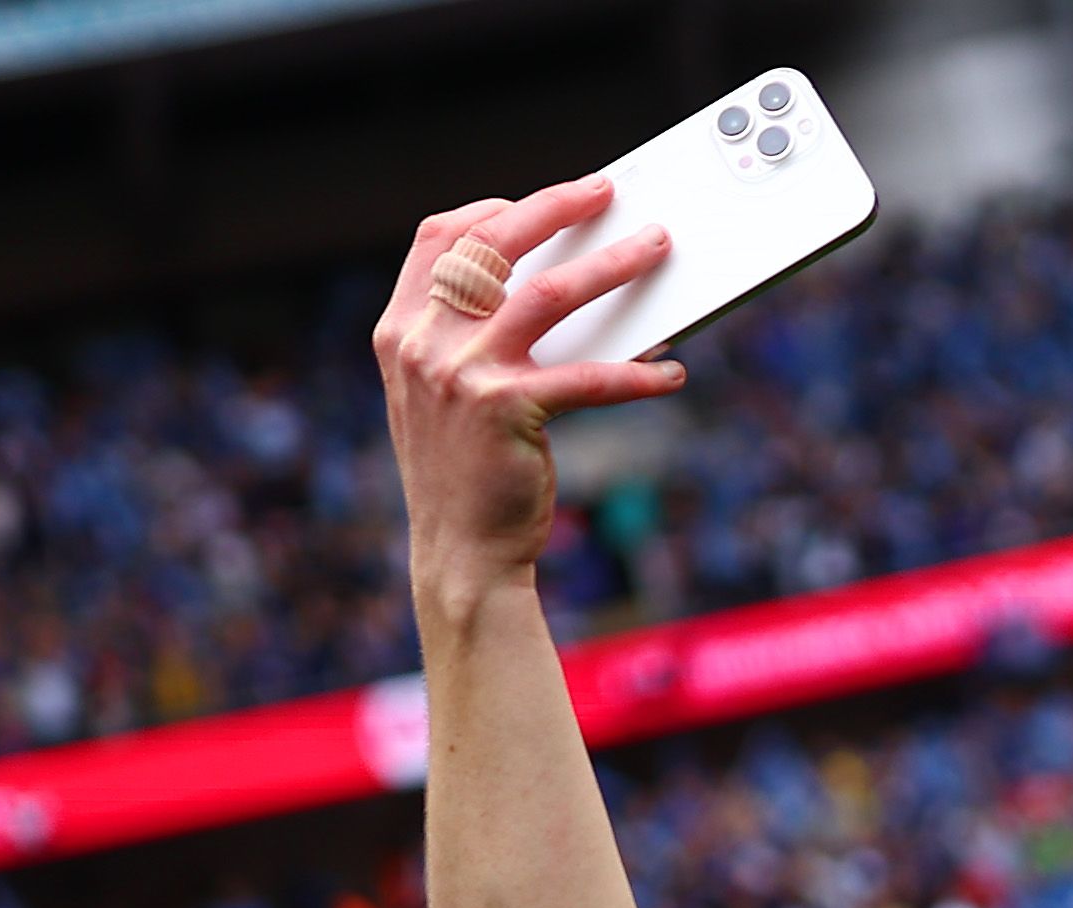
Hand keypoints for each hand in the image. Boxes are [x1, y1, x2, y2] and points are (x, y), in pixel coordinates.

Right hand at [377, 181, 681, 599]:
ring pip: (550, 292)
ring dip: (614, 265)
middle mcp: (424, 342)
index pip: (438, 238)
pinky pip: (591, 378)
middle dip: (556, 206)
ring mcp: (463, 374)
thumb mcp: (443, 395)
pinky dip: (640, 374)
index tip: (535, 202)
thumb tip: (550, 290)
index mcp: (401, 330)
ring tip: (656, 247)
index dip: (490, 209)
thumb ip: (468, 339)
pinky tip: (671, 372)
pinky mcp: (509, 411)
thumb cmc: (464, 473)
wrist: (459, 552)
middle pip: (494, 242)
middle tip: (605, 190)